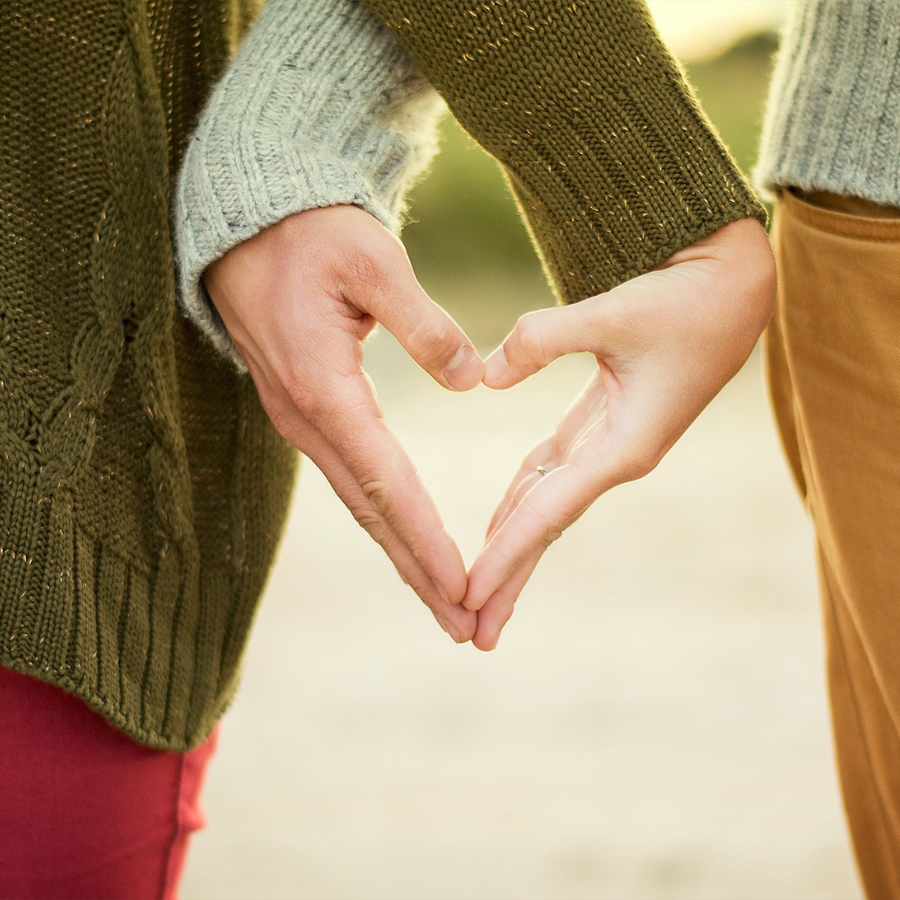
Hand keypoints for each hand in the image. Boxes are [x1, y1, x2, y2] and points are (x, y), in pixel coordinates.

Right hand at [204, 205, 482, 641]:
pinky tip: (407, 541)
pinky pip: (351, 478)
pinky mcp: (306, 412)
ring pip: (360, 503)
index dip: (426, 538)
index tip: (463, 586)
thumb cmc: (311, 234)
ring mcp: (301, 420)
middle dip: (418, 572)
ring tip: (445, 600)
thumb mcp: (372, 261)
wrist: (248, 224)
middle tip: (464, 624)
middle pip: (371, 512)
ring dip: (402, 554)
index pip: (386, 481)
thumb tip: (471, 380)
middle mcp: (307, 418)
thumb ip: (423, 323)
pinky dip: (384, 518)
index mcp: (325, 388)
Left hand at [466, 217, 775, 649]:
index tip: (468, 595)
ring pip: (547, 505)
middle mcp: (616, 458)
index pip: (549, 513)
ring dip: (512, 547)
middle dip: (509, 579)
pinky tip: (499, 522)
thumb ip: (544, 338)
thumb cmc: (685, 300)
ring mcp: (610, 445)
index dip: (505, 555)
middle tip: (471, 633)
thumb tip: (484, 377)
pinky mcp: (603, 424)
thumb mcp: (615, 313)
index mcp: (625, 447)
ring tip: (479, 592)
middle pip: (547, 528)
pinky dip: (522, 499)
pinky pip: (552, 473)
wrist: (732, 288)